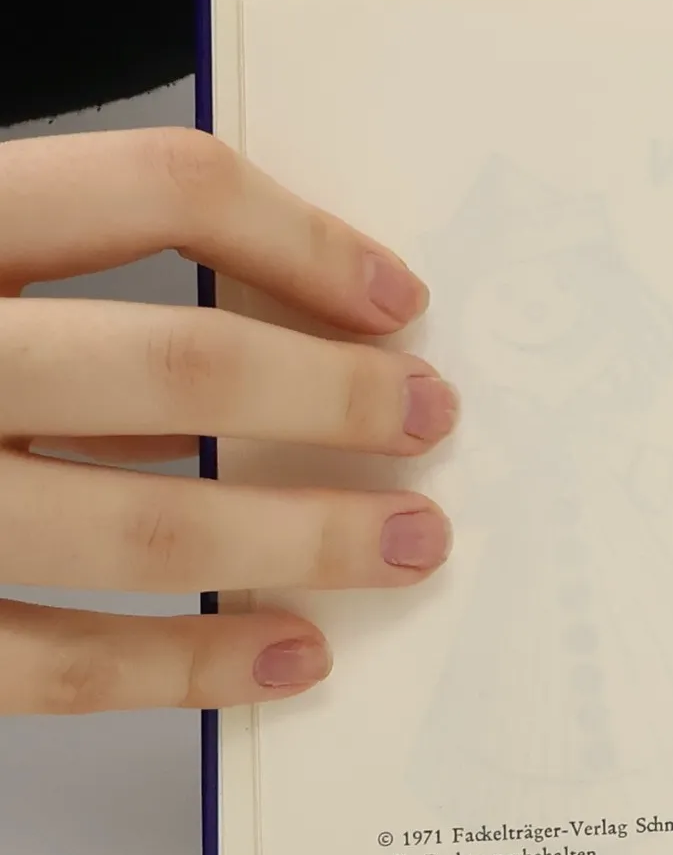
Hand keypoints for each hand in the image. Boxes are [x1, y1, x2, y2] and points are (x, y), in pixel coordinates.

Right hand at [0, 131, 457, 715]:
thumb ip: (64, 265)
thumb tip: (276, 319)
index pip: (154, 188)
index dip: (303, 236)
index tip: (400, 297)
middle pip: (172, 364)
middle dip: (333, 401)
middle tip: (434, 419)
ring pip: (140, 527)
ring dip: (300, 538)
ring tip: (408, 542)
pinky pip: (55, 662)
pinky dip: (187, 666)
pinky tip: (286, 655)